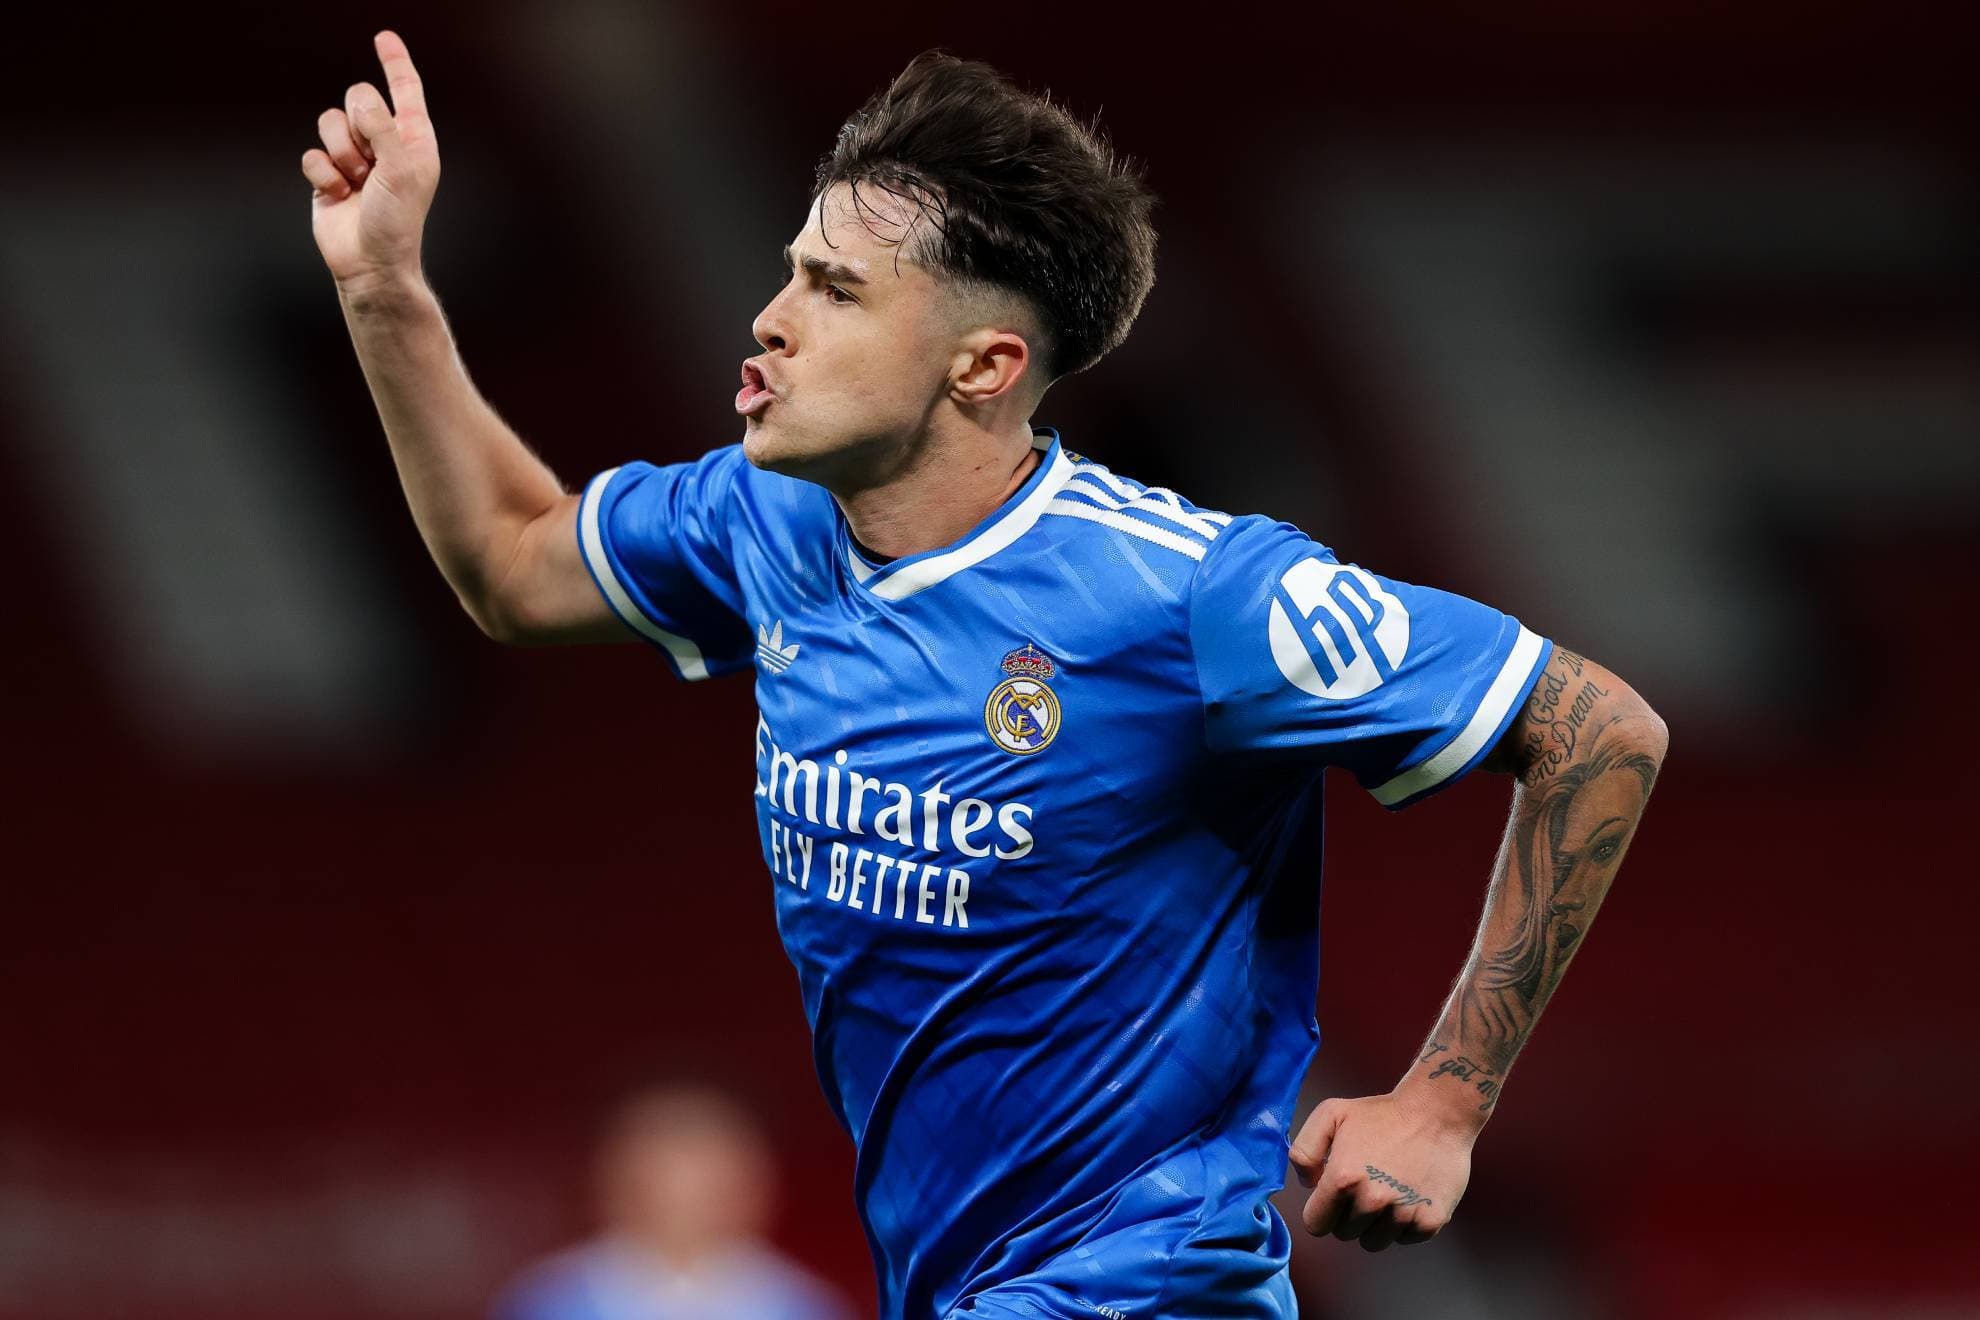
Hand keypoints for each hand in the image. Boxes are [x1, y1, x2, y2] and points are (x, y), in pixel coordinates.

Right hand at [299, 31, 440, 292]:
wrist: (371, 264)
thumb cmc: (397, 222)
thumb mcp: (400, 170)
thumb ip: (383, 128)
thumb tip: (362, 101)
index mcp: (413, 140)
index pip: (405, 90)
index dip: (395, 62)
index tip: (384, 37)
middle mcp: (384, 144)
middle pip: (357, 97)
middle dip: (358, 125)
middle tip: (370, 162)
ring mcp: (354, 159)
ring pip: (330, 123)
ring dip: (340, 154)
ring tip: (356, 183)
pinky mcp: (327, 175)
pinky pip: (311, 153)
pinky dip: (323, 175)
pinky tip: (339, 196)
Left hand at [1287, 1092, 1474, 1250]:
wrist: (1436, 1113)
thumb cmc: (1381, 1113)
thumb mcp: (1331, 1114)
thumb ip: (1305, 1151)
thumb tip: (1307, 1185)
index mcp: (1343, 1179)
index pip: (1316, 1224)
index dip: (1321, 1211)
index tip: (1333, 1197)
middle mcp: (1372, 1201)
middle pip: (1345, 1233)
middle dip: (1348, 1214)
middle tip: (1364, 1186)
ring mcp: (1404, 1213)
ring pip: (1374, 1241)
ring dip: (1375, 1223)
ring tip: (1387, 1191)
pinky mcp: (1431, 1221)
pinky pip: (1405, 1239)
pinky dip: (1404, 1224)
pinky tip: (1408, 1195)